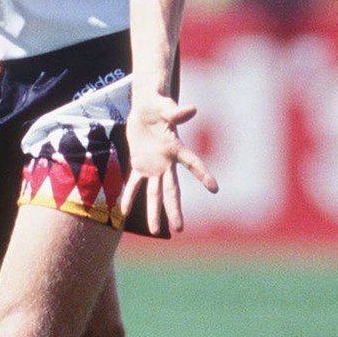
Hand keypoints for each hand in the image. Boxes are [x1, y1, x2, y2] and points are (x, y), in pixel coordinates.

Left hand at [118, 92, 218, 236]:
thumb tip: (193, 109)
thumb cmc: (158, 105)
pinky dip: (129, 195)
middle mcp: (166, 162)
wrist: (145, 107)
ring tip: (155, 231)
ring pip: (154, 192)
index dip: (203, 174)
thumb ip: (176, 112)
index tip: (214, 188)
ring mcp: (153, 165)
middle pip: (172, 189)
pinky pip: (134, 183)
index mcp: (176, 148)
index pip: (193, 163)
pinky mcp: (139, 163)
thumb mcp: (165, 107)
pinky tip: (123, 210)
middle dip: (174, 209)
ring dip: (154, 211)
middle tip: (179, 229)